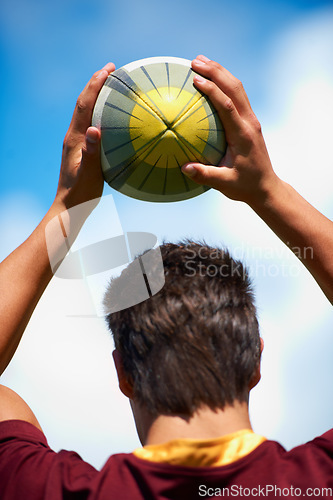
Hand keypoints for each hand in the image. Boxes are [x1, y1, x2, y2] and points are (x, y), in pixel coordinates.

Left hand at [55, 62, 114, 208]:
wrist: (70, 206)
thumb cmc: (81, 192)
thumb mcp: (89, 174)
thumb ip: (91, 152)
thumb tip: (94, 130)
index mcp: (75, 138)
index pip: (84, 105)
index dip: (95, 85)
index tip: (108, 69)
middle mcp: (74, 136)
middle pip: (83, 103)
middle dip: (96, 83)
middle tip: (111, 69)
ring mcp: (76, 142)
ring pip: (85, 111)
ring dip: (96, 95)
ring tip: (110, 85)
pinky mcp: (81, 149)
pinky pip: (89, 122)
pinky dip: (98, 111)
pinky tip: (109, 115)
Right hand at [182, 55, 277, 206]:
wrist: (266, 187)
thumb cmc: (245, 186)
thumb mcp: (225, 183)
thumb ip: (205, 175)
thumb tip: (184, 168)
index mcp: (243, 135)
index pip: (228, 106)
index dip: (213, 90)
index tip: (196, 79)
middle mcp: (249, 123)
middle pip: (235, 88)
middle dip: (216, 71)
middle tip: (195, 60)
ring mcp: (251, 121)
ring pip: (238, 88)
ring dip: (221, 72)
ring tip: (201, 61)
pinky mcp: (249, 122)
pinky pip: (237, 96)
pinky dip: (224, 83)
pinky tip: (211, 79)